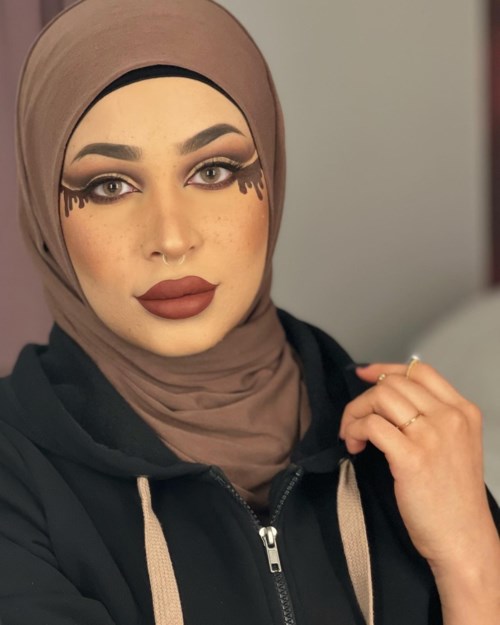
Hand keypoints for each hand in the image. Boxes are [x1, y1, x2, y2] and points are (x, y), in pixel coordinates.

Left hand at [339, 360, 497, 573]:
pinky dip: (355, 430)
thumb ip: (433, 418)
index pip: (420, 370)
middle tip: (355, 420)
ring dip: (356, 412)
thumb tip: (389, 395)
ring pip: (380, 397)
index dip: (386, 368)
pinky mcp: (411, 457)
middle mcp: (450, 417)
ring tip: (353, 435)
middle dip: (364, 397)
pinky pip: (371, 425)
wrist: (464, 539)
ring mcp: (432, 436)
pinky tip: (355, 446)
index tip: (365, 374)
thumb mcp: (456, 446)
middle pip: (394, 382)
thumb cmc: (454, 499)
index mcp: (463, 411)